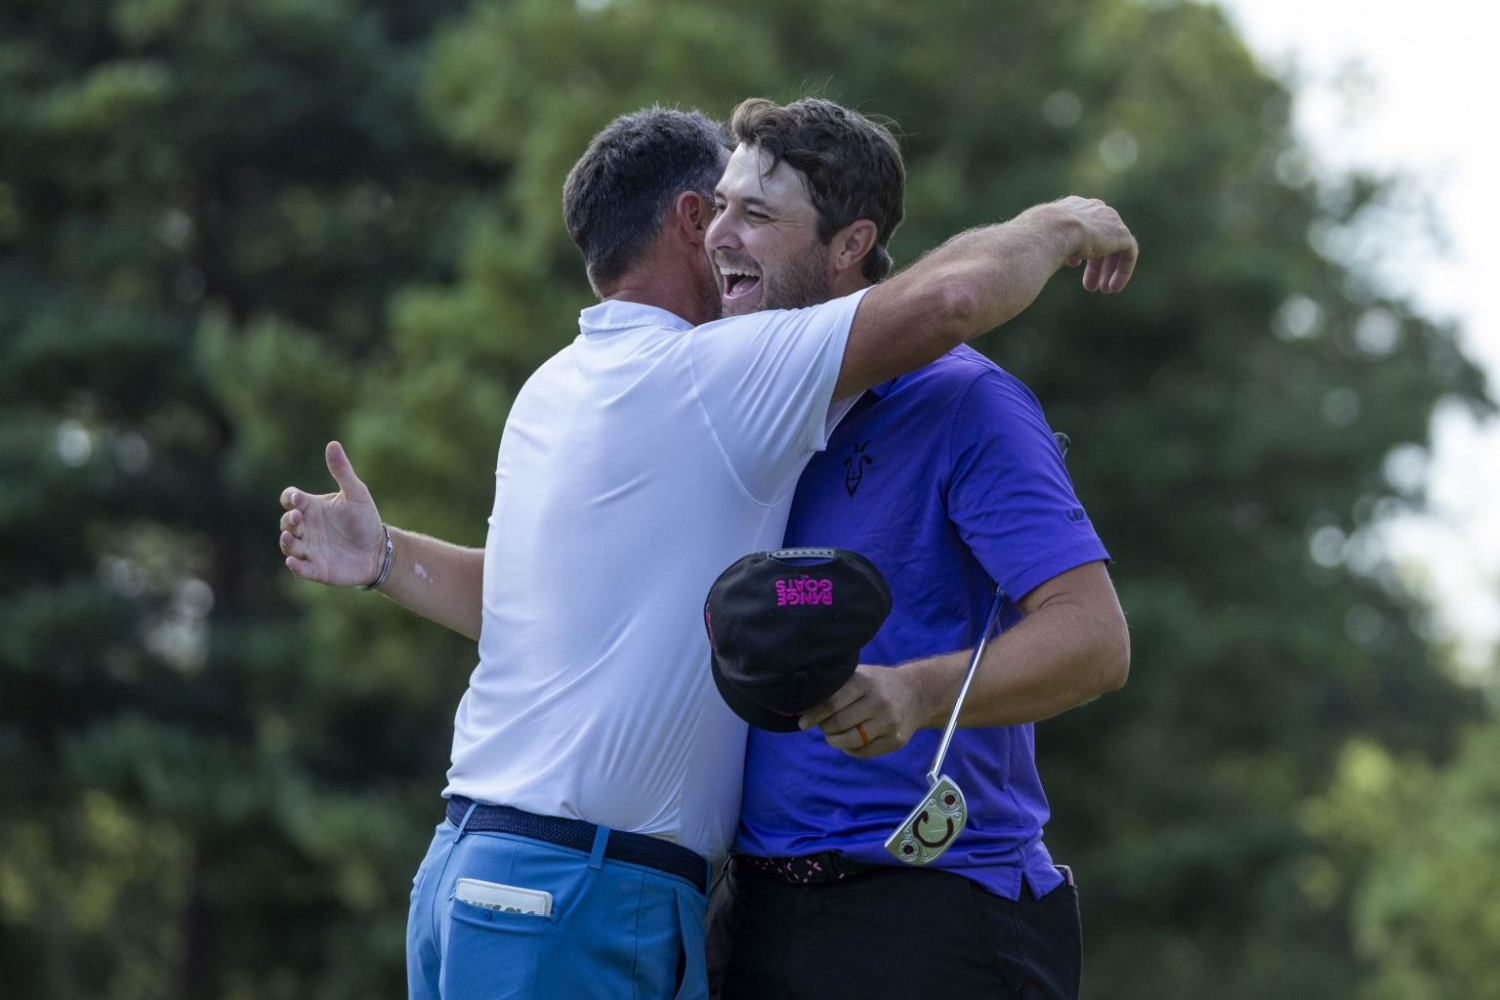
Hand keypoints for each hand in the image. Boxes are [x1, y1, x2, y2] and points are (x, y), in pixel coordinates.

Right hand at [279, 441, 384, 585]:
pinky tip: (294, 561)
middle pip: (287, 522)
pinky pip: (299, 568)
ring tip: (289, 538)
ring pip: (288, 545)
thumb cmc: (365, 520)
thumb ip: (343, 471)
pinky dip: (294, 566)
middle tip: (299, 517)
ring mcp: (309, 548)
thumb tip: (332, 444)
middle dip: (289, 519)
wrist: (380, 551)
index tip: (298, 498)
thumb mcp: (356, 494)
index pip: (291, 500)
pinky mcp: (316, 568)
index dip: (290, 498)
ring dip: (286, 542)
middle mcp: (307, 528)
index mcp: (313, 508)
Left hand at [798, 664, 936, 758]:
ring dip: (835, 741)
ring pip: (851, 741)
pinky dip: (851, 750)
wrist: (918, 693)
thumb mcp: (861, 675)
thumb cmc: (879, 684)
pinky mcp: (896, 740)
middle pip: (840, 724)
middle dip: (825, 728)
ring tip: (833, 736)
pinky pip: (864, 752)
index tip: (803, 722)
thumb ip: (837, 686)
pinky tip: (849, 742)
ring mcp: (889, 722)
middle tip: (822, 726)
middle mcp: (879, 702)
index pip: (833, 702)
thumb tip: (804, 702)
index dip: (814, 714)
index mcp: (866, 682)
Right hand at [1048, 196, 1137, 293]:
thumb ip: (1053, 246)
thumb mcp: (1042, 241)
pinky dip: (1122, 272)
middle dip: (1096, 264)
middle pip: (1101, 236)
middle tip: (1090, 286)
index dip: (1080, 248)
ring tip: (1103, 290)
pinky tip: (1113, 288)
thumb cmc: (1036, 237)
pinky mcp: (1121, 234)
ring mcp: (1110, 220)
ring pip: (1116, 247)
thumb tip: (1065, 260)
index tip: (1074, 265)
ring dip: (1109, 270)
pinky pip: (1128, 253)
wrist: (1050, 230)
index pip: (1083, 225)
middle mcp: (1095, 208)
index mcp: (1074, 206)